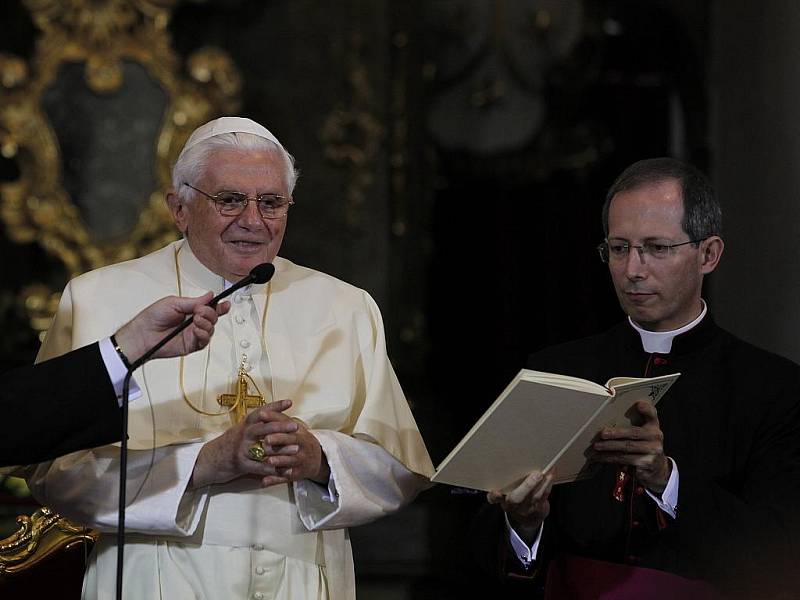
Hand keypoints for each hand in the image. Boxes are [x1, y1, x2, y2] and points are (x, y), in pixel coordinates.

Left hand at [114, 292, 229, 361]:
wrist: (143, 334)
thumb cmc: (153, 317)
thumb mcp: (174, 303)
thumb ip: (194, 301)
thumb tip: (210, 295)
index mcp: (191, 311)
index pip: (210, 308)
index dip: (219, 306)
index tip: (225, 304)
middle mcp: (194, 323)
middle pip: (213, 318)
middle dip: (211, 313)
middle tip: (200, 311)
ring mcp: (193, 334)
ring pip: (211, 329)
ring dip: (206, 323)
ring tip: (196, 319)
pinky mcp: (191, 345)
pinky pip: (204, 340)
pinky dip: (203, 334)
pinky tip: (196, 329)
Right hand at [189, 399, 328, 488]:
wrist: (208, 461)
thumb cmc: (228, 444)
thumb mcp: (239, 430)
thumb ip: (254, 424)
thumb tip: (271, 414)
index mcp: (245, 424)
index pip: (261, 412)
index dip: (275, 406)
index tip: (289, 402)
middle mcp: (243, 434)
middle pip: (264, 427)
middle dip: (281, 426)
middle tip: (296, 426)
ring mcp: (241, 449)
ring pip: (264, 447)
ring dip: (281, 449)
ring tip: (295, 448)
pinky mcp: (240, 463)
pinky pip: (259, 467)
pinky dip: (273, 469)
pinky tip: (285, 470)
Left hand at [258, 400, 329, 486]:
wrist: (317, 458)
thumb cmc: (300, 439)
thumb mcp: (293, 427)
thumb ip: (278, 419)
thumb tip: (261, 412)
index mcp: (299, 434)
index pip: (289, 428)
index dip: (278, 424)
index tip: (266, 422)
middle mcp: (300, 448)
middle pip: (290, 444)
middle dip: (278, 442)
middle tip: (266, 441)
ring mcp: (299, 462)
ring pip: (289, 462)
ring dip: (279, 461)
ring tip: (268, 461)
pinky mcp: (296, 474)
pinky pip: (285, 478)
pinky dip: (275, 480)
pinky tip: (265, 481)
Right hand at [488, 470, 552, 545]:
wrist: (527, 519)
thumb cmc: (516, 497)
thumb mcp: (506, 492)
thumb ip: (506, 482)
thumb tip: (514, 459)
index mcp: (501, 499)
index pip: (494, 498)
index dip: (494, 496)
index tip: (495, 492)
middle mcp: (512, 505)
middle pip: (516, 498)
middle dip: (527, 486)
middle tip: (537, 474)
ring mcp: (526, 509)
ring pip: (535, 497)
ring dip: (543, 483)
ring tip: (548, 471)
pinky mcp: (539, 510)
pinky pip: (544, 496)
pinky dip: (549, 484)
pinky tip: (551, 473)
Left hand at [591, 400, 670, 492]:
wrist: (657, 468)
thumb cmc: (643, 445)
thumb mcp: (643, 433)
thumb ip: (633, 424)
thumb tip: (606, 420)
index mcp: (654, 426)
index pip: (652, 414)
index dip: (646, 409)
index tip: (639, 404)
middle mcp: (656, 436)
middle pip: (634, 433)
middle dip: (616, 433)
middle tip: (602, 433)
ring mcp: (653, 451)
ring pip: (627, 447)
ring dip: (609, 447)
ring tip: (596, 446)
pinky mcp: (647, 463)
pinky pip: (625, 459)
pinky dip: (610, 458)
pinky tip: (600, 457)